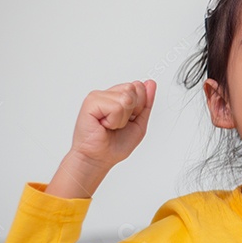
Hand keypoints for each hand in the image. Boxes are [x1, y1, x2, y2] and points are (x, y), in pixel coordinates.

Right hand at [46, 80, 155, 197]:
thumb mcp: (139, 123)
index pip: (138, 86)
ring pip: (126, 98)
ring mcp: (98, 96)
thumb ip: (146, 103)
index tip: (128, 120)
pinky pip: (115, 107)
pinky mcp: (90, 102)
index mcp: (118, 97)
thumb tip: (150, 83)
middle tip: (118, 124)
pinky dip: (114, 121)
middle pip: (133, 89)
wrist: (100, 159)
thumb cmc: (115, 145)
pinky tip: (104, 125)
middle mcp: (108, 94)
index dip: (139, 106)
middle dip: (132, 111)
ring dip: (122, 118)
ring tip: (110, 125)